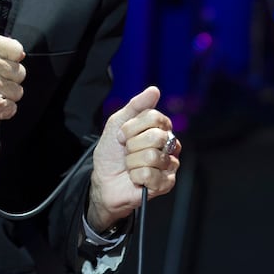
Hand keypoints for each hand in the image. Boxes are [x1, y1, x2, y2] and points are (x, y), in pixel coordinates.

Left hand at [87, 85, 179, 231]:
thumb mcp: (117, 124)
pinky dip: (135, 176)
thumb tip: (154, 90)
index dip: (132, 127)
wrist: (104, 179)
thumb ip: (136, 106)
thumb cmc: (112, 153)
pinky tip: (135, 177)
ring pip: (152, 156)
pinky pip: (149, 174)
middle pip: (156, 136)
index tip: (122, 136)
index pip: (155, 117)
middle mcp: (169, 145)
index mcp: (160, 128)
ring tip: (130, 165)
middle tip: (127, 152)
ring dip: (132, 161)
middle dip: (132, 145)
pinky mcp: (166, 183)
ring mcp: (169, 164)